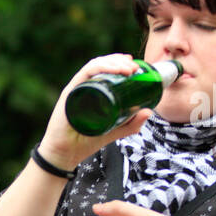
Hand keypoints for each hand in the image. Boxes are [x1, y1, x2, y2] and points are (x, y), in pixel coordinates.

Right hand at [38, 54, 152, 172]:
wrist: (66, 154)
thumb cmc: (86, 141)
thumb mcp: (115, 131)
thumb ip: (131, 124)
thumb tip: (148, 111)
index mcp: (92, 91)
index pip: (105, 69)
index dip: (120, 62)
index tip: (135, 66)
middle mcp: (83, 87)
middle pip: (102, 64)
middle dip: (120, 61)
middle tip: (135, 68)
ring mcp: (76, 88)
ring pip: (95, 65)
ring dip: (114, 62)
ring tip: (129, 68)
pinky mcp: (70, 92)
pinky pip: (86, 73)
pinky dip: (102, 67)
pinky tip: (115, 69)